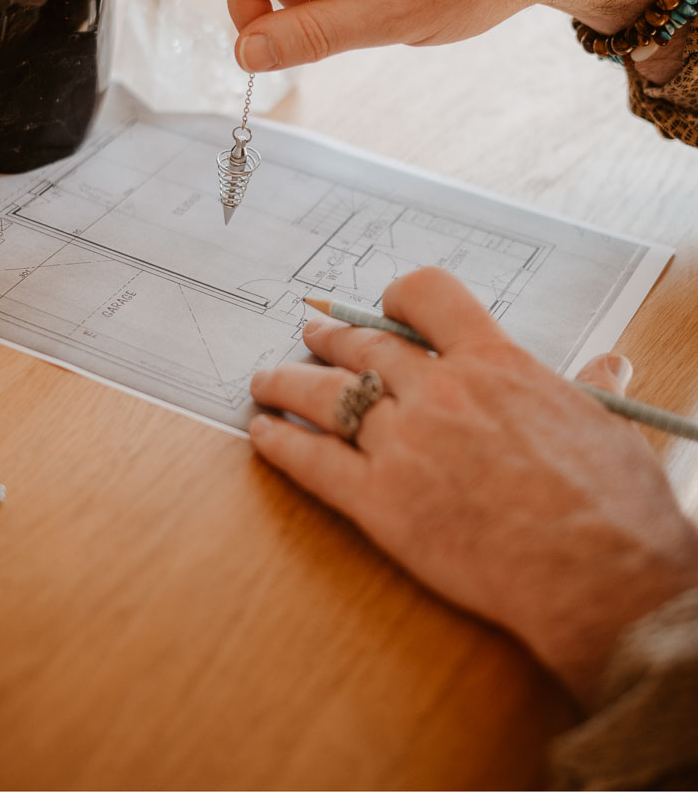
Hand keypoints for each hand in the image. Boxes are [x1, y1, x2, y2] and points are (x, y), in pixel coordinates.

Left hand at [247, 267, 697, 706]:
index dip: (397, 297)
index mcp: (495, 364)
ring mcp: (402, 445)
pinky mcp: (378, 501)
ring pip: (324, 396)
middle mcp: (439, 393)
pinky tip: (262, 435)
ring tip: (264, 380)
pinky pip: (312, 462)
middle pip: (362, 348)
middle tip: (307, 335)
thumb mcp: (612, 428)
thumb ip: (594, 388)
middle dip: (328, 339)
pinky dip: (279, 445)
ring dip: (285, 382)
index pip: (428, 297)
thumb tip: (610, 364)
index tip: (381, 306)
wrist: (601, 581)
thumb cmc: (615, 509)